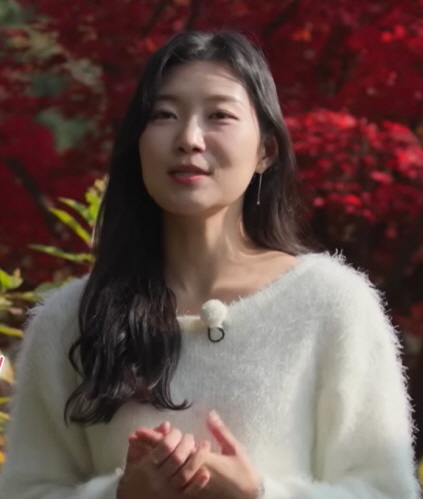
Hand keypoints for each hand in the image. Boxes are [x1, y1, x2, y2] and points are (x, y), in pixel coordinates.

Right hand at [120, 423, 210, 497]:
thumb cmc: (132, 480)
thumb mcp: (133, 460)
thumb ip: (146, 440)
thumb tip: (166, 424)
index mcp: (146, 467)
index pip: (165, 447)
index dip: (174, 436)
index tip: (177, 431)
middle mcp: (158, 479)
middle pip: (178, 458)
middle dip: (187, 443)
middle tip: (190, 437)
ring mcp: (168, 492)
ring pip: (186, 473)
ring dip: (198, 457)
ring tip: (205, 445)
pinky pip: (190, 492)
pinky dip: (199, 482)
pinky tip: (206, 471)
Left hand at [134, 412, 262, 498]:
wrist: (248, 497)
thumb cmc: (243, 472)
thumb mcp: (235, 449)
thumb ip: (221, 432)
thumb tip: (210, 413)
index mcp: (200, 460)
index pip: (172, 448)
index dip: (155, 439)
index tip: (139, 432)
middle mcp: (191, 473)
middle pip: (164, 459)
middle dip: (148, 448)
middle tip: (133, 437)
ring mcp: (190, 484)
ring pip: (165, 470)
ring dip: (151, 459)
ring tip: (137, 449)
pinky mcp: (193, 491)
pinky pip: (172, 480)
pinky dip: (160, 471)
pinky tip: (152, 465)